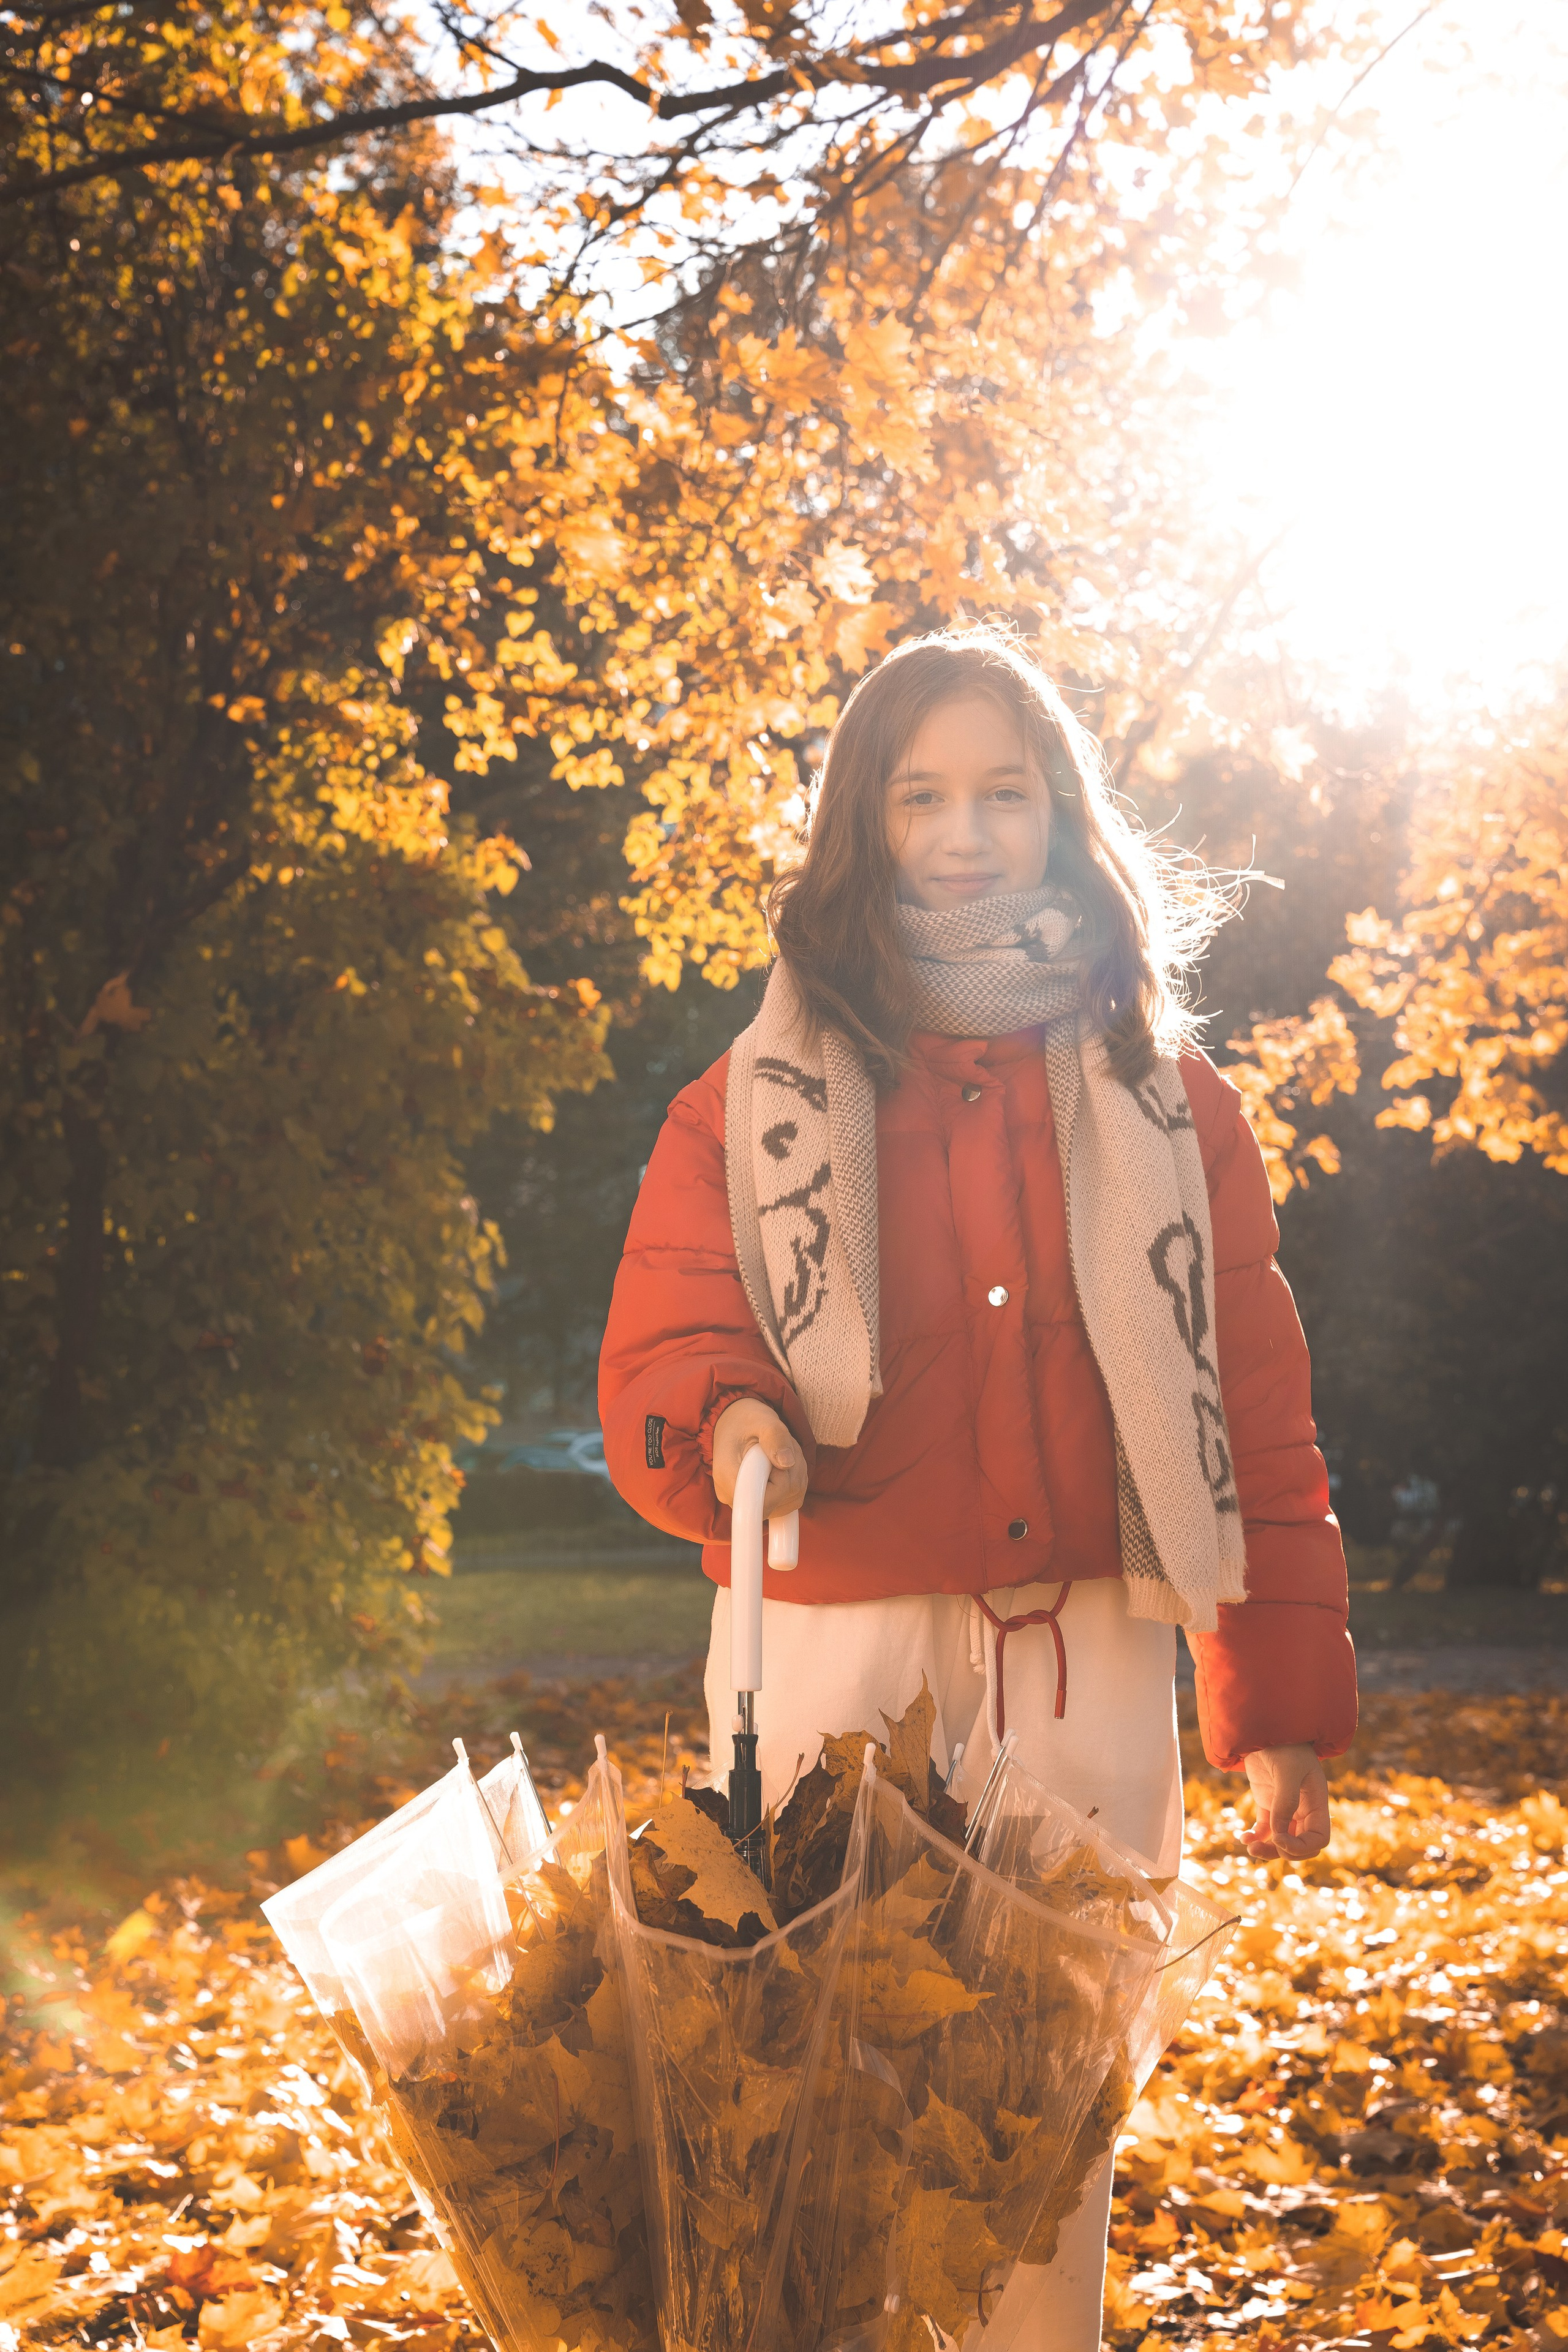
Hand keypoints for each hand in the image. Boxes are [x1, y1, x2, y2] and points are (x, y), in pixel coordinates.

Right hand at [712, 1398, 807, 1518]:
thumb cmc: (746, 1420)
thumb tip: (787, 1463)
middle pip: (777, 1500)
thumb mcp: (761, 1419)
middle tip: (784, 1445)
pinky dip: (797, 1480)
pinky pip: (791, 1500)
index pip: (755, 1503)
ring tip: (783, 1450)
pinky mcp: (763, 1505)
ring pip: (789, 1500)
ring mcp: (747, 1505)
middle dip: (791, 1471)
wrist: (737, 1425)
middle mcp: (733, 1497)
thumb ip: (775, 1437)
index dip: (778, 1485)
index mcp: (726, 1476)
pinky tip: (786, 1462)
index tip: (780, 1462)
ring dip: (796, 1473)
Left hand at [1242, 1743, 1330, 1861]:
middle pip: (1300, 1845)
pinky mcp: (1268, 1804)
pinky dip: (1256, 1838)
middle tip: (1260, 1849)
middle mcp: (1304, 1809)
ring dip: (1267, 1849)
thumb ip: (1284, 1801)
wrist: (1264, 1727)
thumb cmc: (1283, 1745)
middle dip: (1283, 1853)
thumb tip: (1278, 1833)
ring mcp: (1285, 1808)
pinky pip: (1265, 1830)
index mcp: (1316, 1802)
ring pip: (1281, 1841)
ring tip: (1249, 1848)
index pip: (1319, 1838)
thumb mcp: (1287, 1770)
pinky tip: (1243, 1838)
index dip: (1302, 1848)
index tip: (1280, 1840)